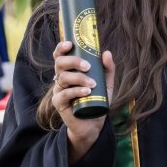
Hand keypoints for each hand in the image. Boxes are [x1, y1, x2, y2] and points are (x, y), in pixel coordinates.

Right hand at [51, 41, 115, 163]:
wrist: (93, 123)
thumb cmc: (97, 99)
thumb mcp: (106, 83)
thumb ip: (107, 68)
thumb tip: (106, 52)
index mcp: (69, 70)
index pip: (60, 55)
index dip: (61, 47)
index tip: (70, 44)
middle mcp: (61, 78)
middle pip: (59, 63)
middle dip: (73, 61)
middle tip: (87, 66)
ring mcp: (59, 90)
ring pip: (63, 78)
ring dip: (78, 78)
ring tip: (92, 84)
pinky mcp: (59, 103)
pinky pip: (64, 94)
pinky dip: (76, 91)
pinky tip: (86, 92)